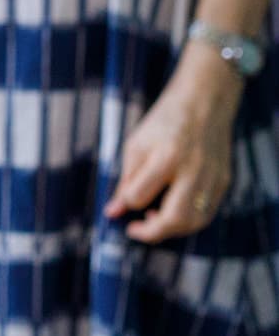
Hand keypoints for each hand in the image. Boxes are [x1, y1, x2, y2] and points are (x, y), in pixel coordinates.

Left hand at [103, 44, 240, 241]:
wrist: (203, 103)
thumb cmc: (164, 122)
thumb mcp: (136, 145)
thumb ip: (125, 180)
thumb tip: (112, 212)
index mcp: (165, 157)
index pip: (139, 196)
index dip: (126, 203)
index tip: (119, 204)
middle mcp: (193, 170)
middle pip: (175, 218)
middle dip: (152, 232)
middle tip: (135, 229)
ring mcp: (213, 178)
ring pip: (194, 221)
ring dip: (171, 229)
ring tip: (153, 219)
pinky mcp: (224, 181)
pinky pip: (207, 212)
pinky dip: (188, 220)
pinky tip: (172, 211)